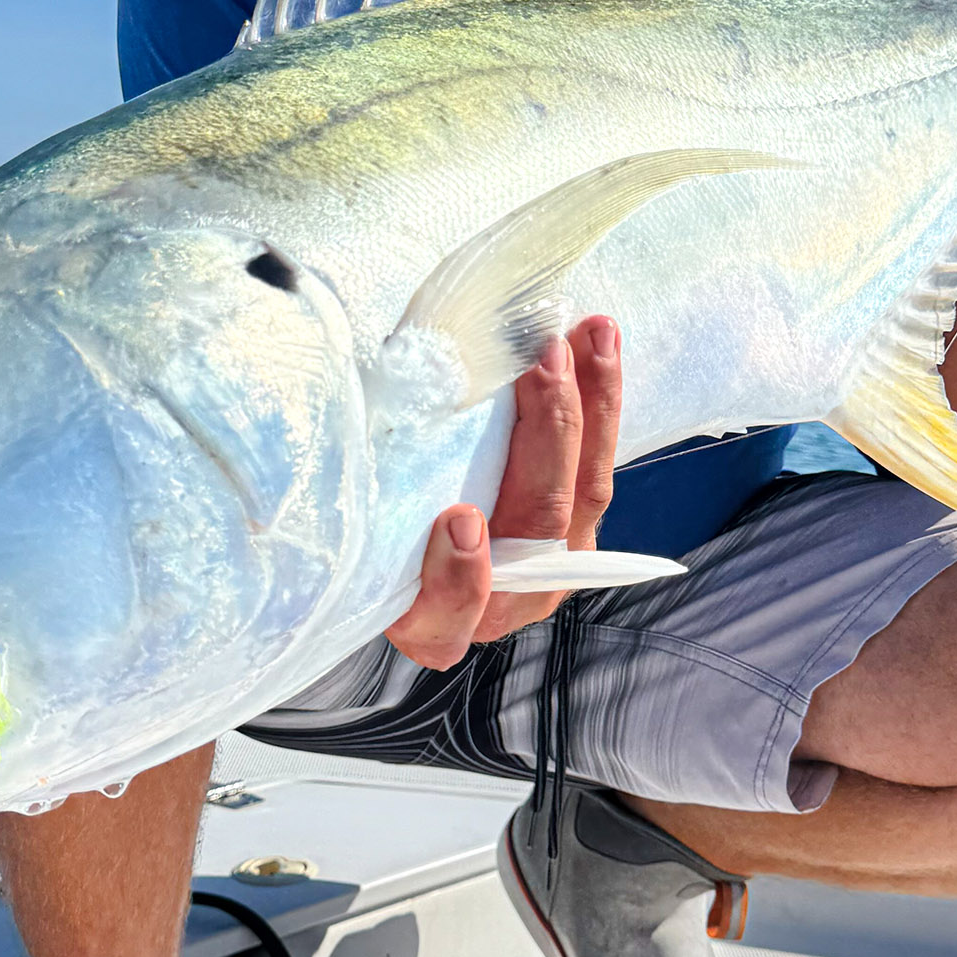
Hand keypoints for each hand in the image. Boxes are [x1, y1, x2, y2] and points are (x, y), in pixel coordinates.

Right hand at [384, 316, 621, 671]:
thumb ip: (368, 471)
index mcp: (432, 622)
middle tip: (541, 363)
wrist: (409, 528)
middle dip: (546, 439)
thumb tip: (364, 392)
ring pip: (583, 492)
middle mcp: (501, 604)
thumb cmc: (369, 515)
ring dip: (587, 405)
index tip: (460, 519)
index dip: (460, 577)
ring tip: (587, 334)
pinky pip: (596, 463)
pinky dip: (599, 399)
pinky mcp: (579, 524)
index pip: (448, 614)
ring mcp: (551, 566)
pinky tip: (596, 340)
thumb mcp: (358, 506)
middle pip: (537, 527)